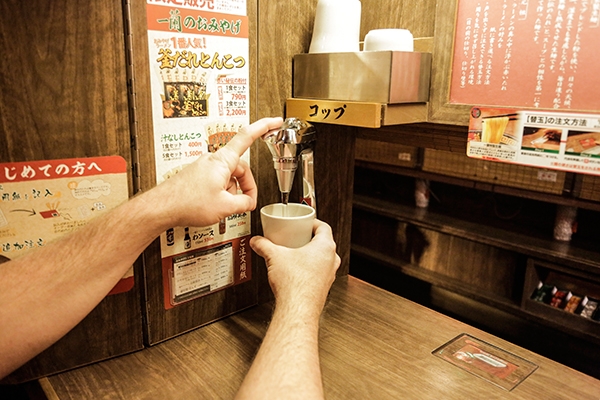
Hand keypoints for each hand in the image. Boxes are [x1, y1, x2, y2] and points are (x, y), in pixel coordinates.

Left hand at [150, 117, 283, 228]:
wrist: (162, 207)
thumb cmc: (187, 203)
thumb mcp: (225, 207)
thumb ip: (243, 203)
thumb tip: (248, 202)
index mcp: (223, 161)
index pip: (247, 137)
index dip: (264, 126)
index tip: (275, 121)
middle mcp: (213, 160)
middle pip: (240, 167)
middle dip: (246, 186)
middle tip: (246, 202)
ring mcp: (204, 168)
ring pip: (229, 177)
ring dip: (232, 192)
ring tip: (225, 207)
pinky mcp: (197, 177)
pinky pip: (217, 181)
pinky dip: (221, 193)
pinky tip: (214, 205)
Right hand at [250, 219, 340, 314]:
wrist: (297, 309)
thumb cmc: (295, 284)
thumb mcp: (274, 257)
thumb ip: (264, 245)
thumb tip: (257, 242)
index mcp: (325, 247)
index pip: (324, 227)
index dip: (313, 223)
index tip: (305, 223)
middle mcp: (331, 260)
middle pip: (324, 243)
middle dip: (309, 239)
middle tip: (297, 238)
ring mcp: (329, 275)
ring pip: (323, 259)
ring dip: (310, 256)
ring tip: (295, 255)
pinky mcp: (324, 288)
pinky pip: (319, 273)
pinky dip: (309, 270)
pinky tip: (295, 273)